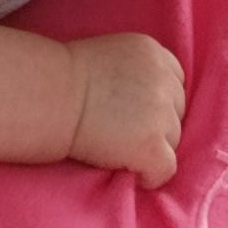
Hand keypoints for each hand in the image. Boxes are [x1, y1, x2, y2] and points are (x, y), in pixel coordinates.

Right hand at [66, 33, 185, 187]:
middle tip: (124, 132)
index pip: (175, 81)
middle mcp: (163, 79)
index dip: (158, 100)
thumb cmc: (65, 78)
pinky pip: (166, 169)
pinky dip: (150, 175)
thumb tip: (143, 99)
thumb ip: (135, 70)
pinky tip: (130, 172)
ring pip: (173, 140)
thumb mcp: (110, 56)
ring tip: (120, 149)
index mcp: (153, 52)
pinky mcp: (152, 145)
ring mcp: (161, 112)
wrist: (50, 96)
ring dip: (152, 147)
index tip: (136, 112)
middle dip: (157, 123)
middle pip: (177, 111)